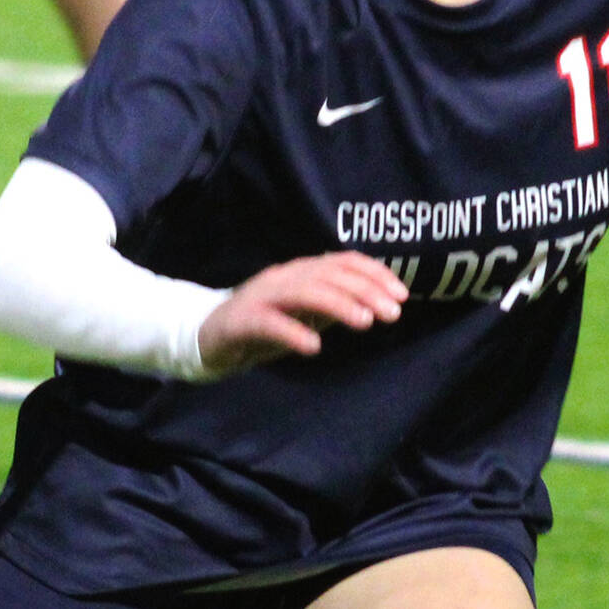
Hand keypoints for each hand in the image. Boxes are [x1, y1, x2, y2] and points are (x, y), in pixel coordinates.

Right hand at [197, 251, 408, 374]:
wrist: (205, 336)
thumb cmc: (265, 325)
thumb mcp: (307, 313)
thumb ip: (336, 306)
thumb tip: (378, 305)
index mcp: (302, 270)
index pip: (345, 262)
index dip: (376, 275)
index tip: (402, 295)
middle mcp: (285, 276)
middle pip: (331, 275)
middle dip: (366, 291)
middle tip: (393, 313)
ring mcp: (261, 295)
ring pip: (305, 292)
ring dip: (339, 306)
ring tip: (364, 323)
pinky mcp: (241, 320)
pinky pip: (270, 323)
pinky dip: (293, 332)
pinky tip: (313, 347)